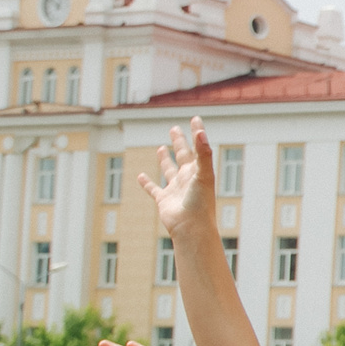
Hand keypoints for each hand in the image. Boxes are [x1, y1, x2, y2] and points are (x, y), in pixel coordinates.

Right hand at [135, 119, 219, 238]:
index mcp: (199, 171)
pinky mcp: (164, 199)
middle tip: (174, 129)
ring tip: (160, 148)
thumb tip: (201, 132)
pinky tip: (141, 176)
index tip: (195, 118)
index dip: (196, 132)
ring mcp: (175, 189)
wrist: (191, 227)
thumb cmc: (200, 202)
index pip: (197, 146)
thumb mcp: (203, 174)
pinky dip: (147, 183)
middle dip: (179, 142)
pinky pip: (153, 189)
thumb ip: (203, 153)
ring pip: (168, 170)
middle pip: (182, 155)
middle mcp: (188, 178)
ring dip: (164, 160)